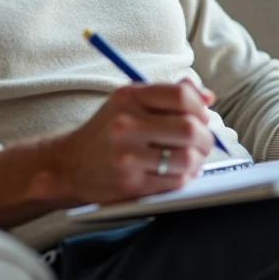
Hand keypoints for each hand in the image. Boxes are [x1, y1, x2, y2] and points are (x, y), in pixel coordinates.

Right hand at [48, 80, 216, 204]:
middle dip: (205, 137)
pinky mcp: (130, 184)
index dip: (200, 108)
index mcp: (128, 97)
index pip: (181, 96)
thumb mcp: (130, 102)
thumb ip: (167, 95)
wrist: (70, 164)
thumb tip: (208, 97)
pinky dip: (183, 177)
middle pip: (188, 128)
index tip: (201, 116)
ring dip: (198, 160)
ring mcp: (127, 156)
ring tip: (192, 158)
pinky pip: (175, 181)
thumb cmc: (107, 130)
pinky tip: (176, 172)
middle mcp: (125, 124)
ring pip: (186, 158)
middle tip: (202, 141)